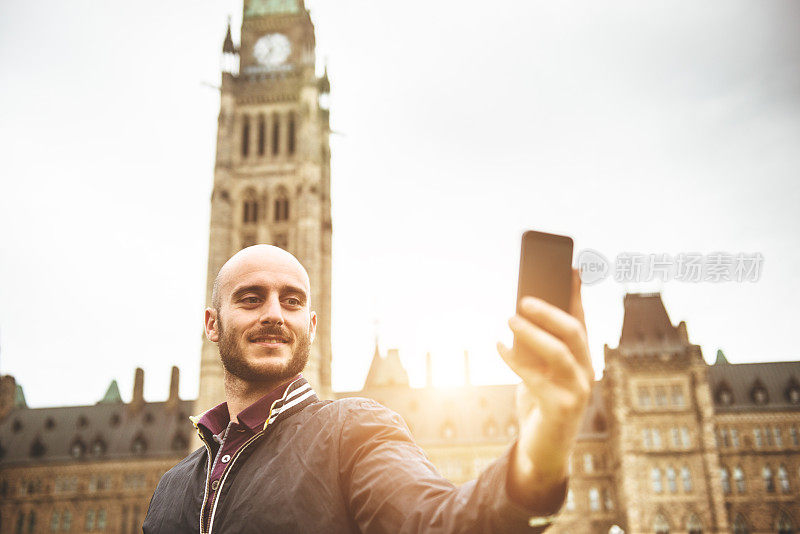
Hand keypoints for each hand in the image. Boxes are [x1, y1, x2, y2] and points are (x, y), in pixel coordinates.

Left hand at [497, 268, 592, 512]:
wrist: (543, 449)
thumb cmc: (539, 402)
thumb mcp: (537, 369)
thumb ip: (534, 346)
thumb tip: (517, 313)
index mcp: (583, 358)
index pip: (582, 319)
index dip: (576, 293)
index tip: (570, 267)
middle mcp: (586, 372)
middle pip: (574, 332)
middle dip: (550, 311)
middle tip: (523, 298)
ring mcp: (578, 391)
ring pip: (560, 353)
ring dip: (533, 333)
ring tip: (510, 317)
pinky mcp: (561, 409)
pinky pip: (536, 378)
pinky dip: (515, 360)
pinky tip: (498, 345)